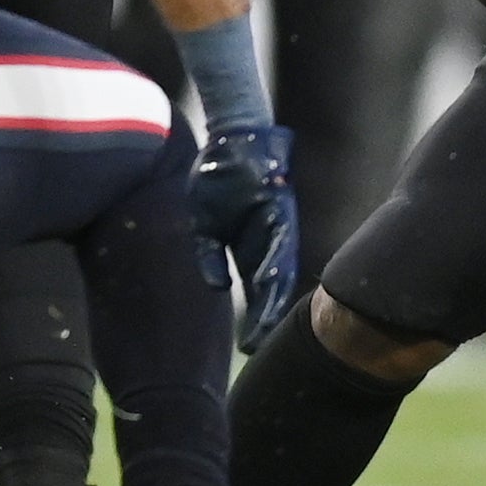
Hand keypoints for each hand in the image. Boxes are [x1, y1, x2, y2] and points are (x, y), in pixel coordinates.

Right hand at [189, 123, 298, 352]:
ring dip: (274, 296)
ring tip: (267, 325)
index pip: (256, 291)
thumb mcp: (204, 227)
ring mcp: (278, 227)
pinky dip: (276, 260)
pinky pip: (280, 239)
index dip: (254, 318)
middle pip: (272, 288)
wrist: (230, 140)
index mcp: (251, 249)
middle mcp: (269, 243)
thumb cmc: (218, 180)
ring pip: (281, 269)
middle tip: (258, 346)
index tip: (246, 345)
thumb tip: (218, 288)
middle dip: (266, 317)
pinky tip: (270, 282)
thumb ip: (209, 257)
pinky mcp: (281, 209)